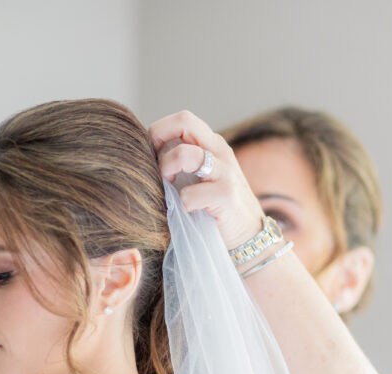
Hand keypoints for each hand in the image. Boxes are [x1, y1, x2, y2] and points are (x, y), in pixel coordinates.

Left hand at [148, 110, 263, 248]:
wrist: (248, 236)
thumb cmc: (214, 207)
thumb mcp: (198, 177)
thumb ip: (179, 164)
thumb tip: (143, 159)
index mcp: (210, 144)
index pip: (181, 120)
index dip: (158, 132)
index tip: (150, 156)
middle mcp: (219, 151)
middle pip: (185, 121)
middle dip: (159, 138)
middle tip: (157, 166)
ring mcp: (225, 172)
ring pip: (188, 154)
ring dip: (168, 168)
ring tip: (169, 186)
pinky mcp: (227, 196)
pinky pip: (193, 194)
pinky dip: (183, 202)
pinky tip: (187, 210)